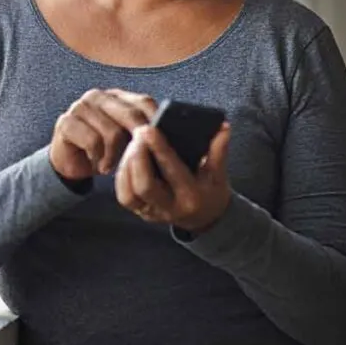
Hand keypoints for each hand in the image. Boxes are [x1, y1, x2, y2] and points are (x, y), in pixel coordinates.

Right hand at [49, 89, 157, 180]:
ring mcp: (80, 107)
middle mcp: (97, 96)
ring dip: (115, 156)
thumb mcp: (126, 140)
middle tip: (138, 161)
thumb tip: (167, 137)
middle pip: (130, 115)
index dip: (156, 122)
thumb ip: (142, 131)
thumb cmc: (103, 151)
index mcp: (116, 96)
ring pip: (112, 131)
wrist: (71, 163)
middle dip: (138, 141)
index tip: (162, 144)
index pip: (144, 102)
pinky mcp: (66, 122)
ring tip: (111, 165)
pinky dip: (98, 158)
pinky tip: (98, 164)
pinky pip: (92, 141)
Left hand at [115, 122, 232, 233]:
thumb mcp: (219, 174)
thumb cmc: (211, 191)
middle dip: (137, 157)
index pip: (172, 171)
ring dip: (127, 165)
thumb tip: (223, 126)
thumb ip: (219, 151)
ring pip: (129, 193)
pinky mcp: (141, 213)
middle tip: (138, 132)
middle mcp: (170, 208)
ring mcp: (153, 213)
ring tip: (133, 142)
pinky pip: (124, 197)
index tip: (150, 129)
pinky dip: (122, 176)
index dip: (159, 149)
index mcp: (191, 196)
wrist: (205, 218)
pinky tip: (127, 158)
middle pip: (144, 185)